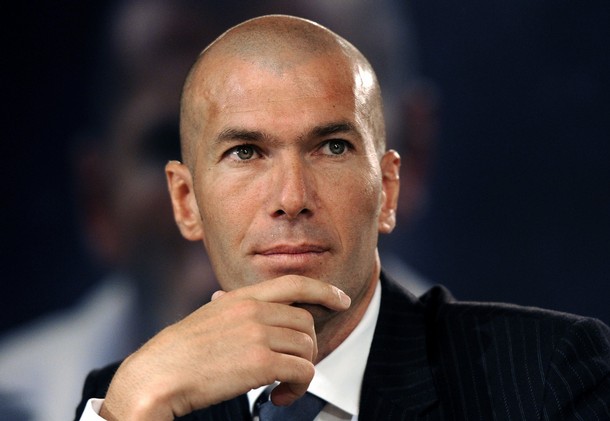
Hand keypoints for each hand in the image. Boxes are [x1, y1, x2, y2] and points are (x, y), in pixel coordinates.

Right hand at [99, 275, 350, 419]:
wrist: (155, 377)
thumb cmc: (176, 353)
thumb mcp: (204, 318)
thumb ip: (227, 308)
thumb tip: (228, 298)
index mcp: (240, 298)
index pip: (293, 284)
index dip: (323, 290)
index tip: (340, 300)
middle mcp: (253, 311)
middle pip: (306, 324)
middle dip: (305, 348)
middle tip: (289, 369)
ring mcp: (258, 335)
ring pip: (308, 348)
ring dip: (302, 372)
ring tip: (281, 387)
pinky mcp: (261, 364)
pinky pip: (303, 372)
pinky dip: (298, 389)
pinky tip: (278, 398)